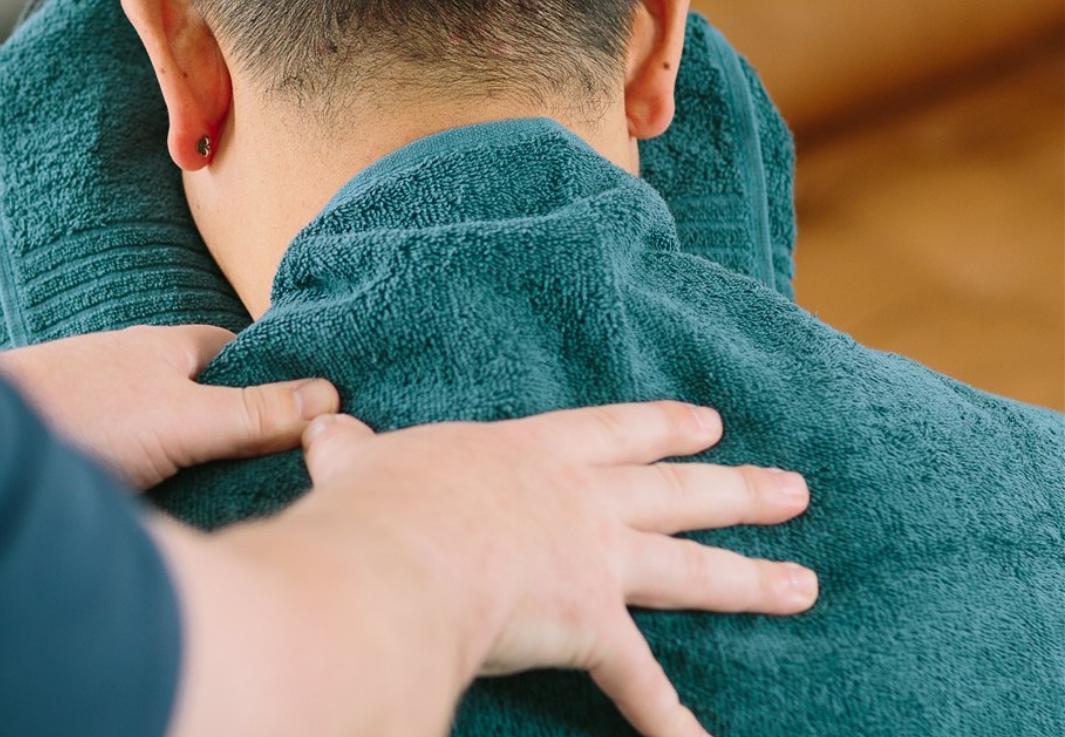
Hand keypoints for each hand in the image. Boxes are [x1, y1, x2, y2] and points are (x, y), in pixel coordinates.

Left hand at [0, 325, 339, 489]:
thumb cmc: (77, 417)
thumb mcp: (182, 421)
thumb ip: (251, 414)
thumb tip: (327, 396)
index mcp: (165, 348)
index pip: (233, 352)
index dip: (269, 379)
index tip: (303, 415)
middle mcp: (130, 367)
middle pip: (197, 391)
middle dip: (229, 421)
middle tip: (270, 469)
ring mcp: (96, 401)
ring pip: (157, 424)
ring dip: (183, 451)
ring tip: (218, 494)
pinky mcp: (69, 437)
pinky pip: (124, 450)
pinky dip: (144, 471)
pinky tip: (152, 504)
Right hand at [298, 402, 815, 736]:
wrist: (402, 552)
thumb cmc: (383, 501)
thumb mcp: (363, 461)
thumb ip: (353, 447)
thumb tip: (325, 423)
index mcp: (531, 456)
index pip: (610, 433)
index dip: (659, 428)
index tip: (708, 423)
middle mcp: (580, 503)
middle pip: (674, 494)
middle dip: (736, 490)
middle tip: (792, 488)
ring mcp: (595, 563)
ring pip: (688, 571)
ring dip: (750, 579)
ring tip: (805, 584)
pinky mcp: (592, 628)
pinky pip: (642, 685)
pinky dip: (672, 722)